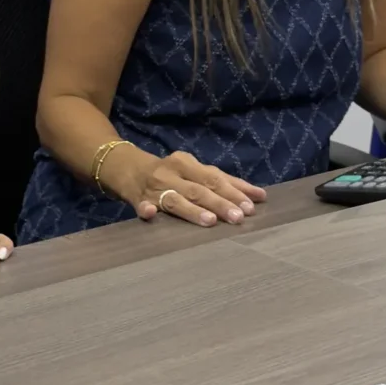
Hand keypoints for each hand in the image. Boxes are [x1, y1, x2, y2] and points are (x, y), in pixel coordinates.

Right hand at [128, 149, 265, 227]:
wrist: (126, 167)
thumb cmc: (171, 173)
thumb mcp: (194, 172)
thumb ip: (223, 182)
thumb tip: (259, 196)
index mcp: (188, 163)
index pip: (215, 177)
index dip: (234, 191)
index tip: (253, 205)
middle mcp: (172, 172)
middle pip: (199, 189)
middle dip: (220, 203)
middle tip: (238, 218)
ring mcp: (154, 187)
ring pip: (176, 199)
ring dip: (192, 209)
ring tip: (210, 220)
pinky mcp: (137, 199)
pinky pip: (141, 205)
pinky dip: (146, 210)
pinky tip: (150, 214)